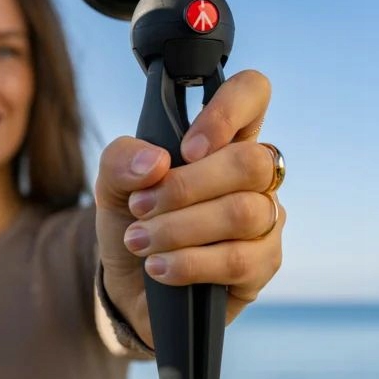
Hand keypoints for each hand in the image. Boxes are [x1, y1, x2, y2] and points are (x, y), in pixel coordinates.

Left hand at [94, 70, 283, 347]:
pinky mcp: (263, 264)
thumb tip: (156, 162)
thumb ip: (121, 159)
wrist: (131, 285)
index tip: (186, 148)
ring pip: (243, 213)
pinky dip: (189, 263)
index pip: (253, 93)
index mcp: (224, 137)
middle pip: (251, 161)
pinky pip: (239, 259)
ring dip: (179, 228)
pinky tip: (159, 266)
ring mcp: (266, 218)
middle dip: (186, 187)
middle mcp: (255, 174)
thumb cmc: (134, 220)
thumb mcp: (111, 184)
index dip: (228, 111)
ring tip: (139, 240)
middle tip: (140, 206)